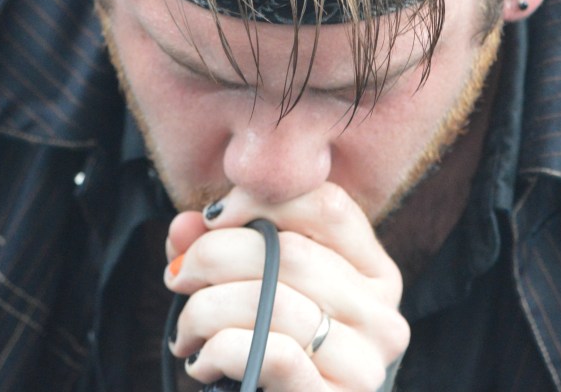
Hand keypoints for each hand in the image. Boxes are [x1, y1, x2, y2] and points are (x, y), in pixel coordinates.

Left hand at [164, 183, 409, 390]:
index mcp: (372, 271)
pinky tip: (203, 362)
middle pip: (291, 250)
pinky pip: (273, 353)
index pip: (328, 204)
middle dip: (214, 256)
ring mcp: (365, 361)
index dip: (261, 199)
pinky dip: (221, 349)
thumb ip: (221, 248)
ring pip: (275, 301)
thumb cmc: (269, 355)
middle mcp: (381, 312)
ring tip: (186, 331)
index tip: (212, 219)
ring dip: (206, 310)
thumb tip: (186, 225)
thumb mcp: (254, 289)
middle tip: (179, 278)